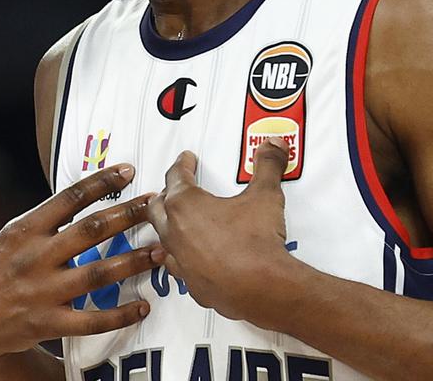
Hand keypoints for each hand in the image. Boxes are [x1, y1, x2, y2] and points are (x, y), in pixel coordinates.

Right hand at [0, 164, 156, 374]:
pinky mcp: (48, 323)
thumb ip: (41, 223)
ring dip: (133, 261)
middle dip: (127, 216)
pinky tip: (141, 306)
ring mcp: (43, 291)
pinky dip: (120, 314)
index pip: (68, 199)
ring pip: (98, 273)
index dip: (100, 183)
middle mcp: (35, 257)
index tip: (126, 171)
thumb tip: (79, 201)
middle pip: (90, 231)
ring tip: (159, 252)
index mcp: (24, 230)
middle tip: (154, 206)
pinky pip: (92, 319)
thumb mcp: (7, 237)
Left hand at [146, 139, 299, 328]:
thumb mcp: (265, 196)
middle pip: (158, 206)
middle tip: (175, 189)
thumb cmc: (257, 242)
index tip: (186, 160)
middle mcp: (175, 232)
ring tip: (177, 223)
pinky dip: (182, 259)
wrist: (263, 289)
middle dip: (165, 195)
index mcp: (185, 205)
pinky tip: (190, 260)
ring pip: (163, 239)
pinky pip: (179, 268)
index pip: (176, 176)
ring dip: (169, 228)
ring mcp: (180, 261)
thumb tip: (273, 144)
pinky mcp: (192, 286)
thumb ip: (267, 166)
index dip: (182, 165)